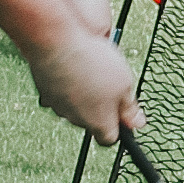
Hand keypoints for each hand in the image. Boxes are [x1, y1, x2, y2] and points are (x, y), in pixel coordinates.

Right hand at [29, 22, 140, 142]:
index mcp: (98, 122)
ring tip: (90, 70)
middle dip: (101, 106)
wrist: (56, 43)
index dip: (118, 127)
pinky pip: (60, 92)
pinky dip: (67, 83)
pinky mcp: (45, 92)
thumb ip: (130, 107)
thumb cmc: (91, 63)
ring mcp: (58, 106)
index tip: (123, 113)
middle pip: (92, 121)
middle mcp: (76, 120)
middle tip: (109, 84)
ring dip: (84, 93)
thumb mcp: (125, 84)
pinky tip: (73, 68)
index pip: (109, 139)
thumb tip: (138, 123)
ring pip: (76, 106)